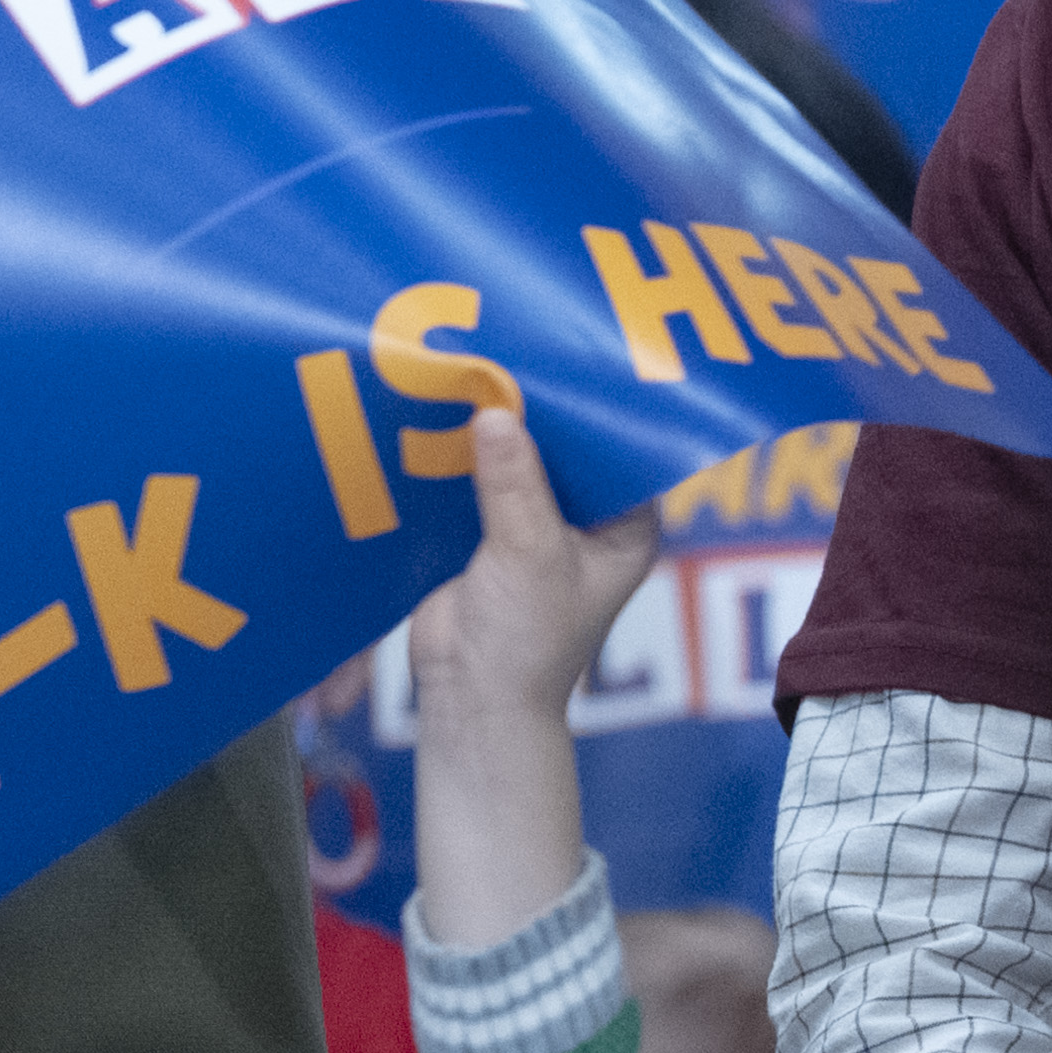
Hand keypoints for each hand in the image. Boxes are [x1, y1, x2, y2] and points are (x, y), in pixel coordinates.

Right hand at [397, 408, 667, 949]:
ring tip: (457, 373)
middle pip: (559, 448)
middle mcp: (585, 518)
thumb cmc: (525, 642)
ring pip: (511, 461)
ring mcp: (531, 524)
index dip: (586, 406)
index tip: (553, 357)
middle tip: (496, 352)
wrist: (469, 700)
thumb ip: (513, 484)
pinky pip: (469, 481)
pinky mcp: (481, 532)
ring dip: (484, 433)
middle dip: (528, 413)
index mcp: (625, 525)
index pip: (615, 447)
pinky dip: (451, 457)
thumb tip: (496, 411)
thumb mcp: (528, 555)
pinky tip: (426, 418)